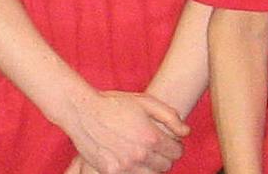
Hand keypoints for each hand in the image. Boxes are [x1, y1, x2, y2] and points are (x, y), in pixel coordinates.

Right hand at [62, 91, 185, 173]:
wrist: (81, 111)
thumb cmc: (114, 103)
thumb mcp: (145, 101)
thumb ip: (170, 117)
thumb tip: (186, 132)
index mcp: (151, 137)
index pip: (177, 152)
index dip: (175, 145)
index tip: (169, 141)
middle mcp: (140, 154)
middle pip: (166, 166)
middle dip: (164, 156)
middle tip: (154, 146)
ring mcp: (125, 166)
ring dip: (150, 165)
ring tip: (141, 152)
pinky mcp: (111, 172)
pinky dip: (133, 169)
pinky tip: (126, 156)